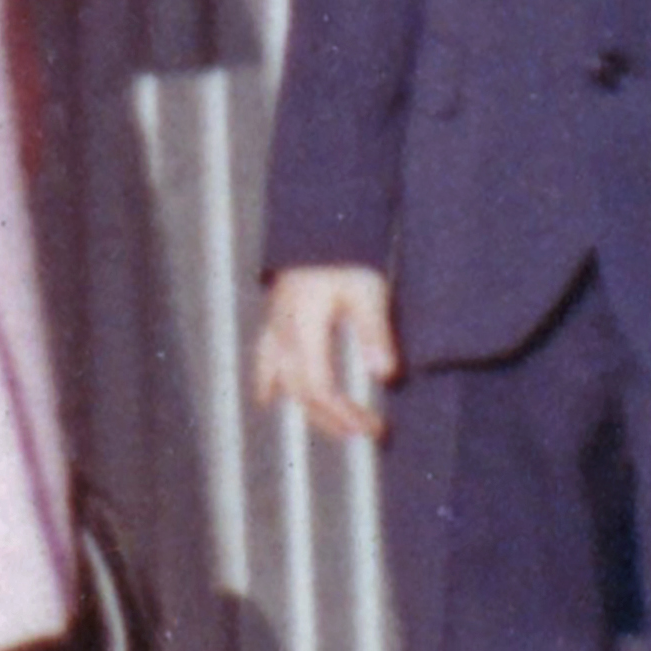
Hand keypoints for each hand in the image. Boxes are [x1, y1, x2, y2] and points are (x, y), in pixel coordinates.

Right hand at [253, 266, 396, 445]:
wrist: (320, 220)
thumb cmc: (345, 253)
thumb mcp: (367, 289)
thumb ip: (374, 333)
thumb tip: (385, 376)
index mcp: (304, 326)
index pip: (319, 387)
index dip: (344, 414)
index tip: (374, 427)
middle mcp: (284, 331)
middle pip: (301, 392)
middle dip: (333, 419)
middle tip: (366, 430)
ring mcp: (275, 325)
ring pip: (283, 380)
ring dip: (309, 408)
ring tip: (333, 424)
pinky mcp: (275, 318)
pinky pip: (265, 358)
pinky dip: (267, 382)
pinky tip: (267, 398)